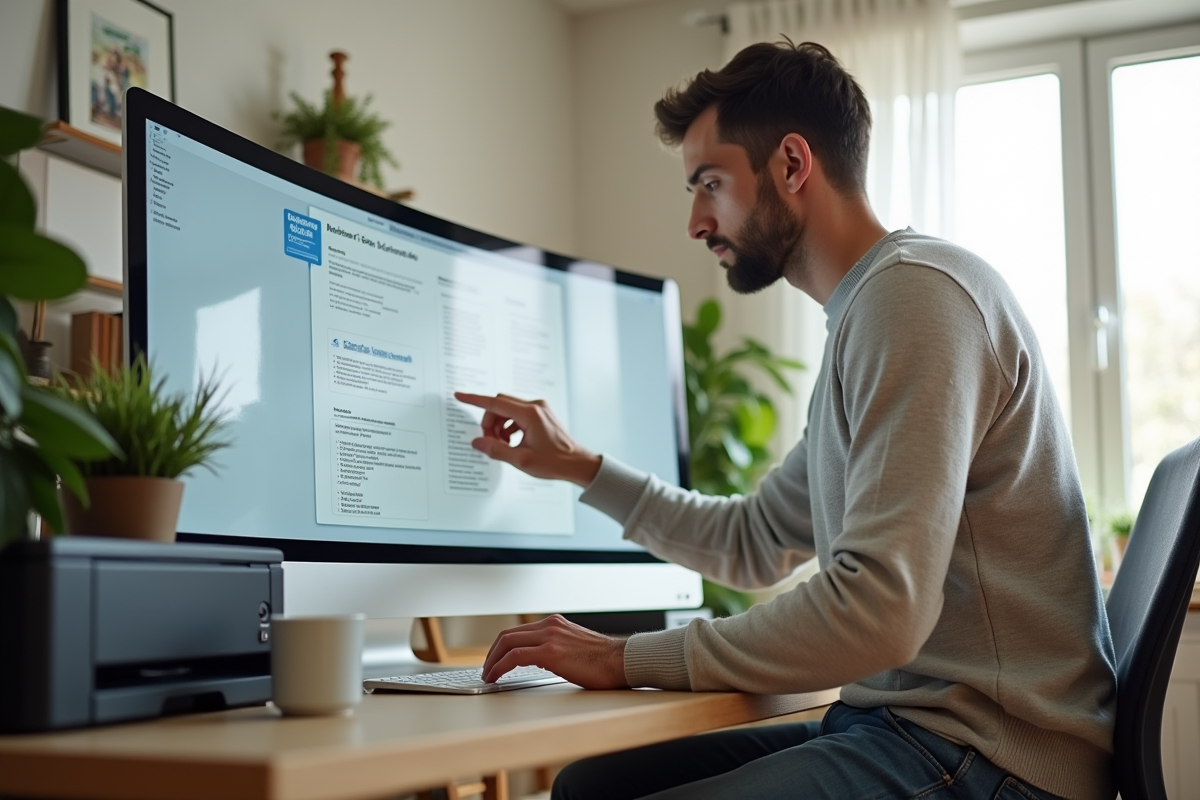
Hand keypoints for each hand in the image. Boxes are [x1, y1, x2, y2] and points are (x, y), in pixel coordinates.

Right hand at [454, 392, 601, 486]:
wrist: (576, 464)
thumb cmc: (555, 462)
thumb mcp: (521, 460)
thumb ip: (496, 450)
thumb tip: (478, 443)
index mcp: (530, 414)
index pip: (495, 402)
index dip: (474, 399)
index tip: (460, 396)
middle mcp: (535, 407)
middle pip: (500, 405)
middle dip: (489, 421)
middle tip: (489, 441)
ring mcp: (539, 409)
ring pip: (507, 410)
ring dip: (499, 425)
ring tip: (502, 445)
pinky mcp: (541, 415)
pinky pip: (516, 415)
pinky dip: (509, 426)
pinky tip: (511, 442)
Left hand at [482, 614, 628, 688]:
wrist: (622, 661)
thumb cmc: (604, 661)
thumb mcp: (575, 647)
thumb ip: (556, 649)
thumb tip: (539, 661)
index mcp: (555, 624)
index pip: (518, 631)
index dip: (502, 646)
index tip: (495, 660)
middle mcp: (550, 626)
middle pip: (507, 635)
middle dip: (492, 653)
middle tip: (487, 669)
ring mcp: (550, 637)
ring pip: (507, 643)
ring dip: (492, 660)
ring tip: (488, 676)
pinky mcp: (551, 652)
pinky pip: (515, 657)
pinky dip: (500, 666)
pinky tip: (496, 677)